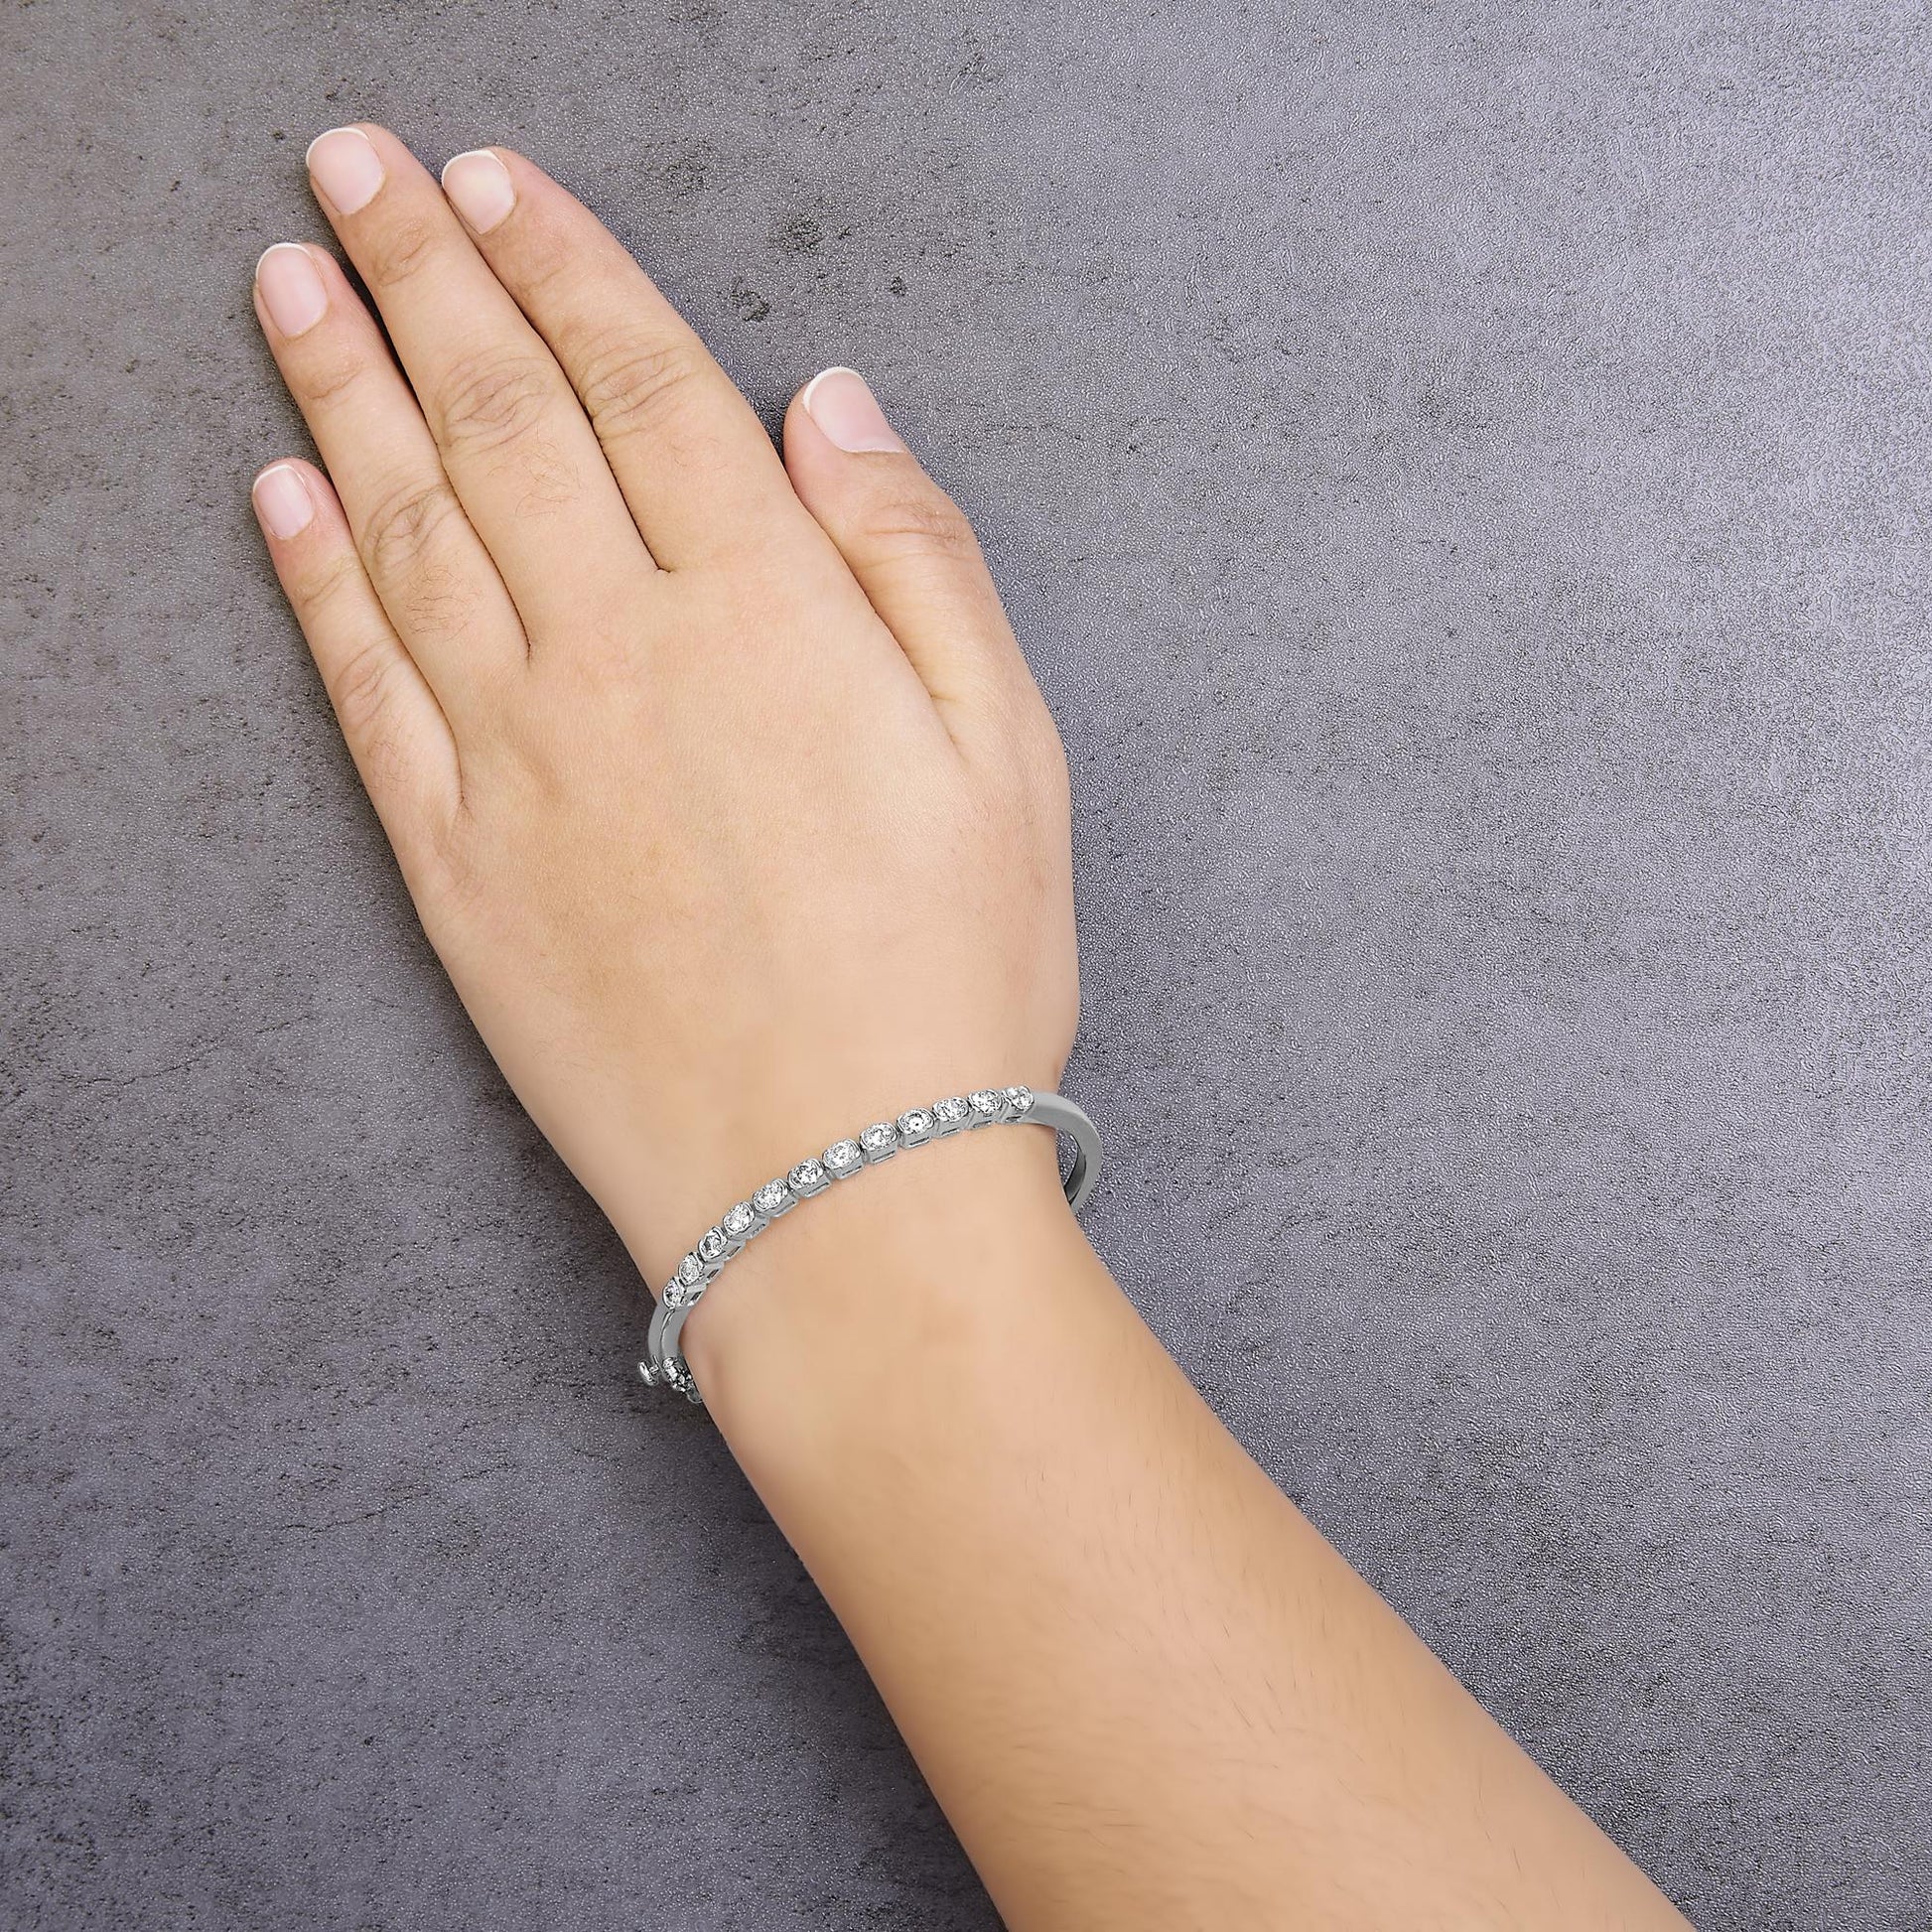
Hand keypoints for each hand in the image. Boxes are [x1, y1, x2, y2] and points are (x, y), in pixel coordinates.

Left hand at [250, 125, 1078, 1284]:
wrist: (840, 1197)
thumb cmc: (954, 983)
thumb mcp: (1012, 756)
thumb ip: (915, 557)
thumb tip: (830, 405)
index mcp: (767, 614)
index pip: (641, 387)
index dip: (564, 267)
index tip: (498, 180)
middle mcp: (622, 658)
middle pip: (500, 422)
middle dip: (420, 272)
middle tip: (352, 164)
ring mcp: (521, 762)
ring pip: (407, 530)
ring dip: (339, 387)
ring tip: (288, 281)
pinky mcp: (457, 869)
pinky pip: (366, 692)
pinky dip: (315, 581)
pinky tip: (282, 496)